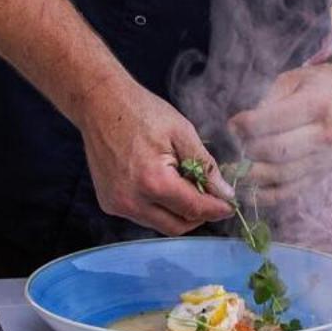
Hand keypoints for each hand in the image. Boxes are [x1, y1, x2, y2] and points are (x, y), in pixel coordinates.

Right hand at [78, 80, 234, 234]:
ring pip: (159, 224)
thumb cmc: (142, 112)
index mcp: (153, 182)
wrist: (100, 104)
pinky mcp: (108, 203)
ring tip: (184, 184)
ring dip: (177, 212)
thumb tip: (225, 193)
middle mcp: (132, 201)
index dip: (216, 209)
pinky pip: (142, 216)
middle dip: (198, 215)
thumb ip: (204, 166)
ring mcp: (117, 205)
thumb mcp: (181, 132)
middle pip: (177, 226)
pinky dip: (157, 207)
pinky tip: (161, 183)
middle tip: (210, 196)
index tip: (230, 207)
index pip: (194, 209)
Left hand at [228, 61, 331, 201]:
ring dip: (251, 175)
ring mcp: (325, 160)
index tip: (233, 125)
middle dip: (248, 150)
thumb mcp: (292, 81)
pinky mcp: (320, 176)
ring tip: (234, 168)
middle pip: (277, 151)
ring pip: (281, 175)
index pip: (274, 121)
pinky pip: (289, 192)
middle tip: (236, 145)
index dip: (247, 125)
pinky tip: (247, 188)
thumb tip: (239, 128)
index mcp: (318, 105)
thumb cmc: (316, 86)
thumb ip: (267, 102)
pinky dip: (264, 195)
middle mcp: (325, 135)